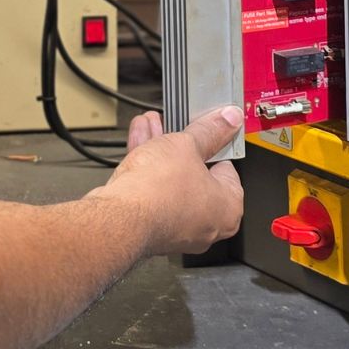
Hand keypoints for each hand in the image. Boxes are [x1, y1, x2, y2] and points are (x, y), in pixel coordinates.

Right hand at [95, 105, 243, 256]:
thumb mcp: (187, 145)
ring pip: (172, 181)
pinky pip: (154, 192)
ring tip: (153, 126)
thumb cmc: (160, 193)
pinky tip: (140, 142)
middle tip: (177, 127)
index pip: (227, 168)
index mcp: (227, 209)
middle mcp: (206, 224)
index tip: (205, 130)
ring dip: (161, 151)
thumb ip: (209, 131)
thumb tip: (228, 120)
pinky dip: (148, 169)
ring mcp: (178, 227)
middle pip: (197, 174)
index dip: (213, 144)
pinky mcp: (152, 226)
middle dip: (181, 145)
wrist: (120, 217)